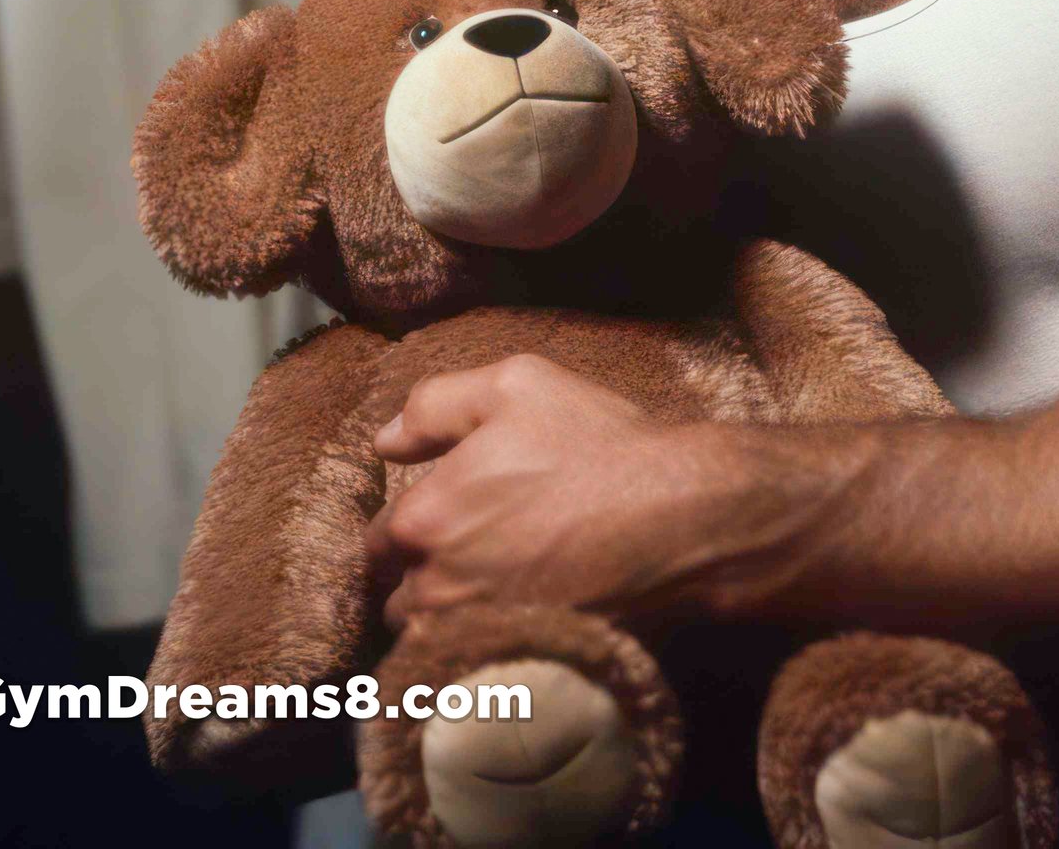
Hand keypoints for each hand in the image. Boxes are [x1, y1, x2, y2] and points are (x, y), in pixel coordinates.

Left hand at [364, 354, 814, 633]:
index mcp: (426, 516)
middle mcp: (437, 586)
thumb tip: (384, 441)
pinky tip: (517, 622)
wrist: (680, 515)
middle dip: (426, 579)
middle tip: (479, 554)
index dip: (412, 529)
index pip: (378, 543)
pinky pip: (471, 673)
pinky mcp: (516, 669)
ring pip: (434, 639)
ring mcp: (477, 635)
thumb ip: (435, 405)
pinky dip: (481, 654)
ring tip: (500, 591)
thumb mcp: (518, 385)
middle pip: (400, 599)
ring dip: (451, 620)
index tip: (450, 520)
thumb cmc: (600, 444)